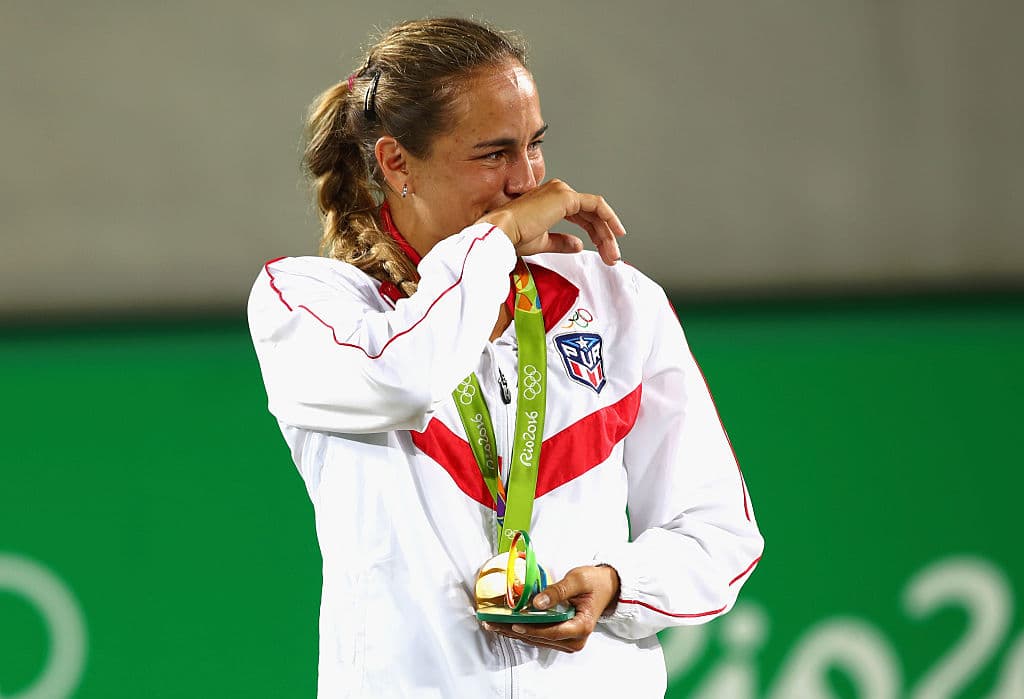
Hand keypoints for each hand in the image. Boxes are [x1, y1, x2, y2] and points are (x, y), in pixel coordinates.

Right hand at [477, 180, 625, 265]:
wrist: (502, 233)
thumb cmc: (512, 237)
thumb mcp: (542, 242)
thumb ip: (561, 242)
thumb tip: (579, 244)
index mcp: (549, 200)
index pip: (580, 215)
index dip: (595, 232)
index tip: (604, 248)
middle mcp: (557, 192)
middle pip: (590, 214)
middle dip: (604, 236)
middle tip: (612, 256)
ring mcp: (562, 192)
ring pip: (596, 211)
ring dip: (607, 233)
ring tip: (613, 254)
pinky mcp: (566, 197)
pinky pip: (596, 205)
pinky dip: (609, 218)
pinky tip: (616, 233)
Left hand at [483, 564, 619, 652]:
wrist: (606, 587)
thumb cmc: (594, 583)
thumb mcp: (577, 580)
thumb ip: (557, 591)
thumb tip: (536, 602)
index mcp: (582, 626)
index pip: (553, 632)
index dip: (532, 628)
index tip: (514, 623)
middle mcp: (575, 639)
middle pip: (540, 638)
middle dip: (514, 630)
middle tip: (492, 622)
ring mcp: (567, 641)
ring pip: (536, 639)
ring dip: (514, 632)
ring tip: (493, 623)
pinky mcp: (561, 637)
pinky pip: (539, 636)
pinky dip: (522, 630)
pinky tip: (506, 624)